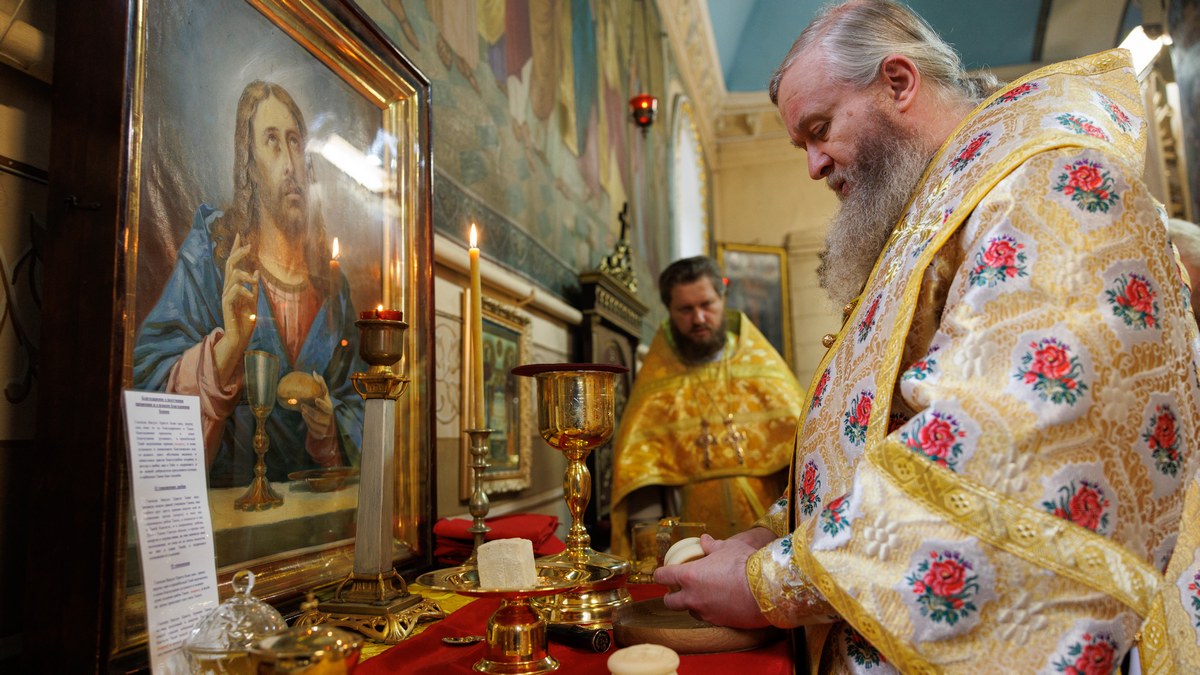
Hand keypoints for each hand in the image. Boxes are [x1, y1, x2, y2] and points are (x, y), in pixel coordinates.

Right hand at [214, 233, 258, 383]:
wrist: (239, 337)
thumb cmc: (245, 321)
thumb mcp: (253, 301)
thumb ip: (254, 288)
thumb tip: (257, 272)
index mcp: (234, 286)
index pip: (233, 264)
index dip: (236, 250)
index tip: (240, 235)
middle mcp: (227, 288)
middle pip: (229, 264)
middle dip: (238, 252)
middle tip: (250, 245)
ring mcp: (225, 295)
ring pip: (233, 275)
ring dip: (247, 275)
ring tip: (255, 281)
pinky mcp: (226, 304)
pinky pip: (234, 290)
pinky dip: (244, 290)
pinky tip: (251, 295)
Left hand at [300, 371, 333, 439]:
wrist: (324, 424)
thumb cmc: (321, 407)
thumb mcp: (321, 397)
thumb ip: (320, 386)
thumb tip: (314, 372)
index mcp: (328, 406)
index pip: (327, 406)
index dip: (322, 404)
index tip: (316, 400)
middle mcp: (328, 416)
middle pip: (321, 416)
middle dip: (312, 411)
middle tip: (303, 406)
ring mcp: (325, 425)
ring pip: (316, 423)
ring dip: (308, 417)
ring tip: (302, 411)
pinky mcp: (320, 432)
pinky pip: (314, 430)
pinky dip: (308, 424)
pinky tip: (304, 417)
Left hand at [653, 533, 770, 628]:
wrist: (766, 588)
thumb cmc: (744, 564)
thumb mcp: (727, 548)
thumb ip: (712, 545)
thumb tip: (705, 540)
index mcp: (689, 576)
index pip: (663, 576)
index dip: (660, 574)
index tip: (662, 572)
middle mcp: (693, 596)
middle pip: (670, 602)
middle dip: (671, 596)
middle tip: (678, 589)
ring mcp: (705, 612)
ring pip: (690, 611)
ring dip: (692, 604)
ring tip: (702, 596)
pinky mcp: (719, 622)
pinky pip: (708, 618)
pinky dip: (710, 611)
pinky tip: (719, 604)